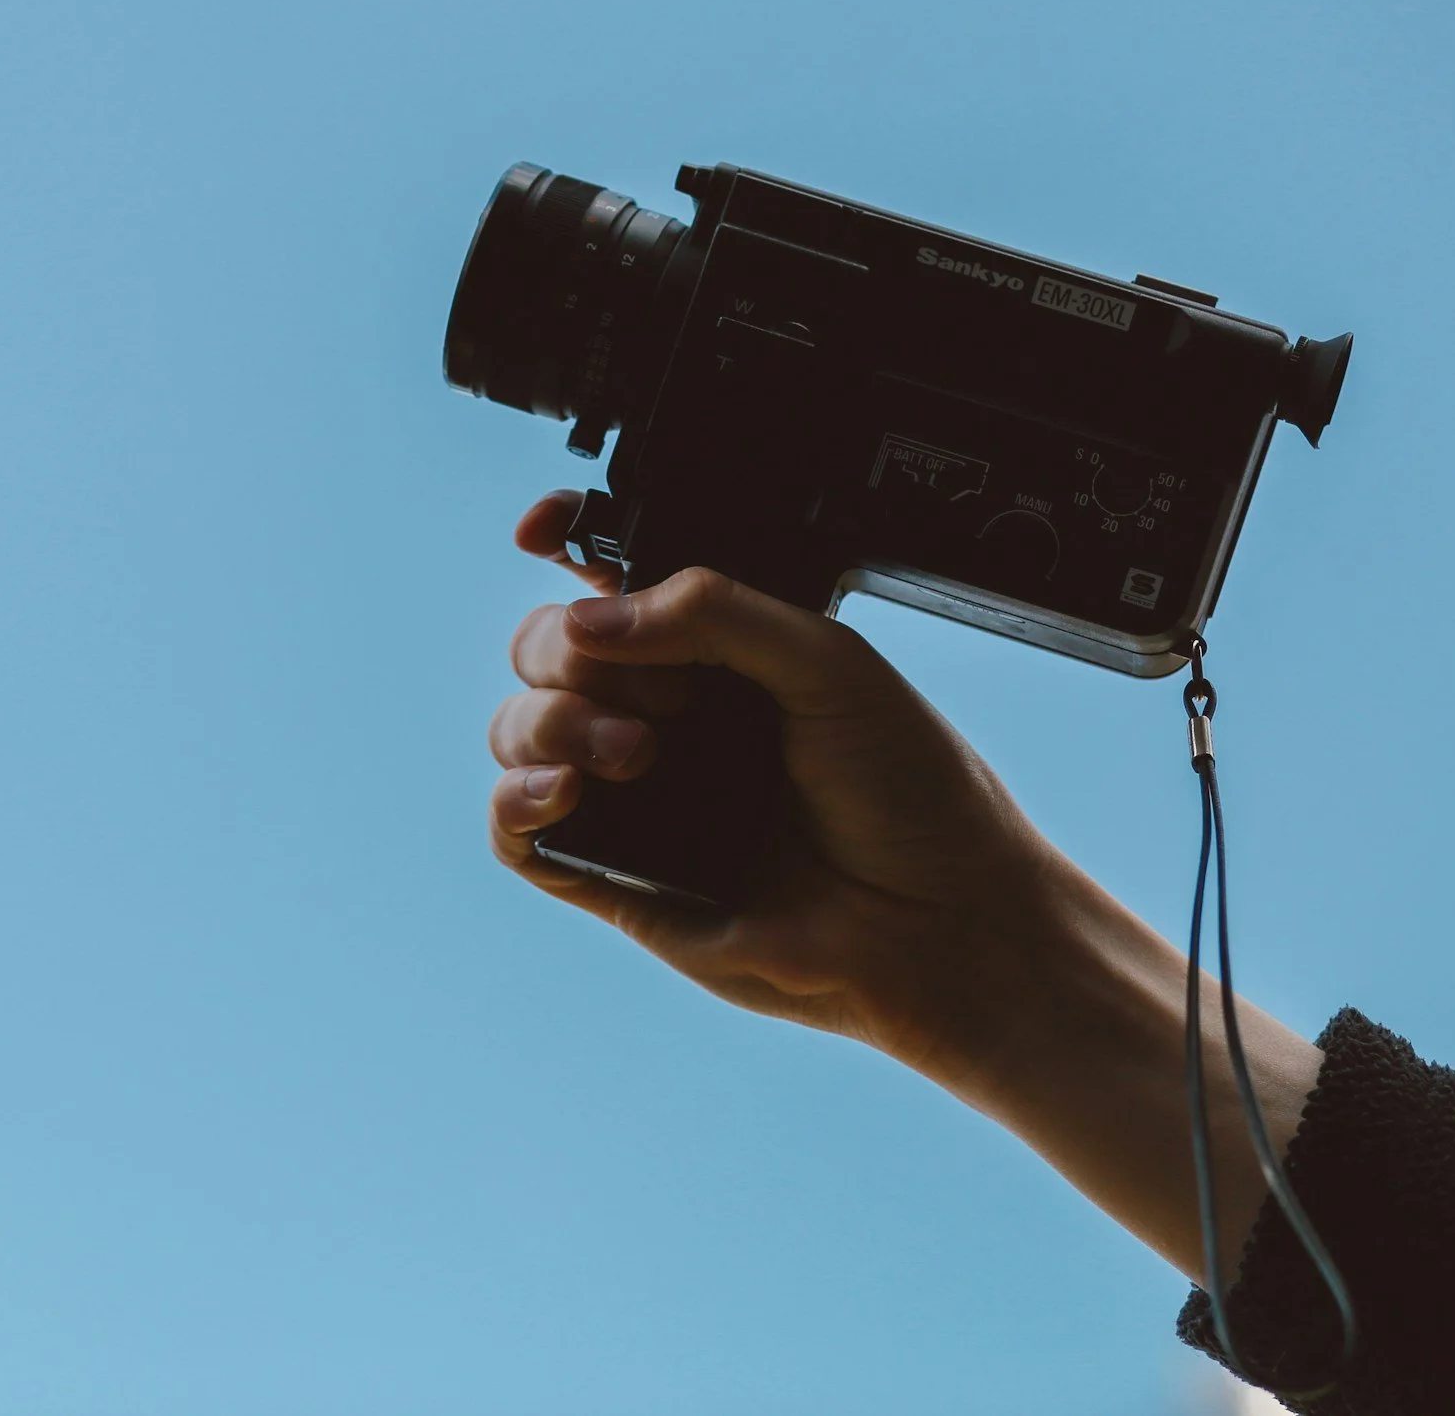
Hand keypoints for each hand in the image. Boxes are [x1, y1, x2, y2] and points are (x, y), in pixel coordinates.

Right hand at [485, 491, 1069, 1078]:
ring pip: (519, 729)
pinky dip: (516, 800)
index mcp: (716, 651)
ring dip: (552, 722)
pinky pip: (515, 832)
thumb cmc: (911, 795)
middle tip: (662, 693)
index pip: (613, 582)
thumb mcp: (828, 662)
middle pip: (546, 648)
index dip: (562, 543)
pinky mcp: (614, 875)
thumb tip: (588, 616)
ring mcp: (634, 794)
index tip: (543, 530)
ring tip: (637, 754)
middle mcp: (666, 715)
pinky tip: (564, 791)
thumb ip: (714, 613)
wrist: (938, 924)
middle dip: (569, 651)